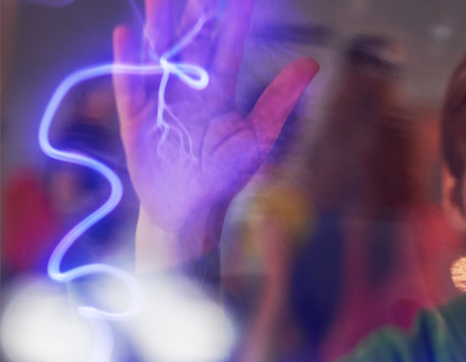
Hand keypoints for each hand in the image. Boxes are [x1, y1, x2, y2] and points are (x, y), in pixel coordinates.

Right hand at [113, 0, 317, 251]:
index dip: (232, 21)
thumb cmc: (224, 175)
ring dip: (158, 27)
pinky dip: (127, 61)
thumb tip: (311, 63)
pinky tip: (126, 35)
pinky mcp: (137, 118)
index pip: (226, 47)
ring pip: (158, 55)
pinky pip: (130, 86)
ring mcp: (161, 99)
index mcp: (218, 90)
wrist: (190, 210)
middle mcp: (189, 88)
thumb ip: (280, 98)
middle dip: (195, 15)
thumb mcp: (258, 135)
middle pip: (191, 43)